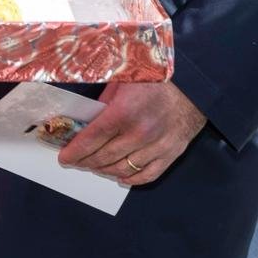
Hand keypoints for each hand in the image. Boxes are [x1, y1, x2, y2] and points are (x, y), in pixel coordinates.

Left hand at [56, 80, 205, 185]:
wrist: (193, 85)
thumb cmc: (154, 79)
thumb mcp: (121, 81)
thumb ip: (103, 103)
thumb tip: (85, 122)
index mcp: (124, 112)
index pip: (92, 139)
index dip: (75, 151)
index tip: (64, 158)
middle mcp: (140, 133)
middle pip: (104, 157)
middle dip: (85, 161)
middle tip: (76, 161)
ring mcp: (157, 146)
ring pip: (123, 169)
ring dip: (104, 170)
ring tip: (94, 166)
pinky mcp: (171, 153)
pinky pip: (147, 175)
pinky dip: (131, 179)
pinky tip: (119, 176)